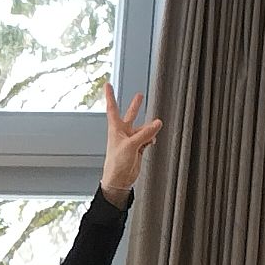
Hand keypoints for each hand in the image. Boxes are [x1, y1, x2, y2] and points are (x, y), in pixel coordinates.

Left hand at [100, 83, 161, 201]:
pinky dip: (151, 139)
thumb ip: (145, 133)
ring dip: (149, 130)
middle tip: (139, 95)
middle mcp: (123, 133)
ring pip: (143, 129)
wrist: (119, 179)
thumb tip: (157, 123)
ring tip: (154, 130)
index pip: (112, 108)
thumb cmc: (117, 163)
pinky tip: (151, 142)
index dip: (110, 96)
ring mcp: (131, 140)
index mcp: (115, 129)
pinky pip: (148, 139)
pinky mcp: (138, 148)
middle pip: (130, 115)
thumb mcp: (131, 145)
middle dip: (135, 106)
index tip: (107, 85)